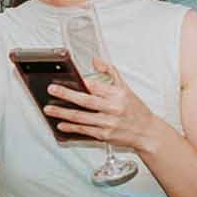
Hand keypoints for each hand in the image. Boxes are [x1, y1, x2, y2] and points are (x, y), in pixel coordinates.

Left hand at [46, 58, 161, 153]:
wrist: (146, 132)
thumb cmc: (136, 110)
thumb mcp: (126, 88)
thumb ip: (110, 73)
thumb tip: (95, 60)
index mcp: (118, 94)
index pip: (95, 86)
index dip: (80, 82)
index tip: (67, 78)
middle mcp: (113, 108)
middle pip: (85, 100)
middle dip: (66, 94)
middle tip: (52, 90)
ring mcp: (108, 123)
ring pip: (81, 117)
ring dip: (63, 113)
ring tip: (49, 109)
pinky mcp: (104, 135)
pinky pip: (84, 129)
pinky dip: (71, 127)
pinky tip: (61, 124)